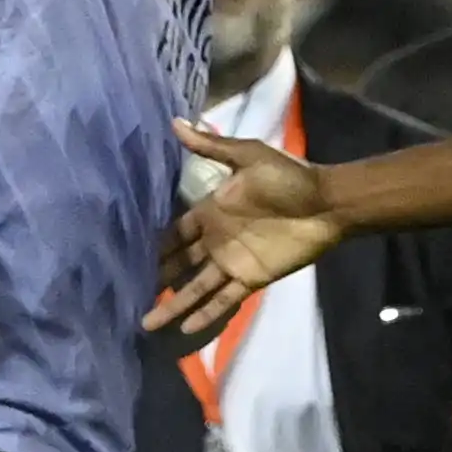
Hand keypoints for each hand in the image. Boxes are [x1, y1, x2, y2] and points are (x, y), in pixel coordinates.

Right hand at [142, 120, 340, 334]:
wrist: (326, 202)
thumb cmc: (289, 177)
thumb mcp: (249, 156)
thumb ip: (212, 147)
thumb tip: (176, 122)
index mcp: (212, 211)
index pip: (175, 233)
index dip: (154, 246)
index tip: (125, 258)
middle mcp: (216, 240)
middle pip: (179, 263)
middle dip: (156, 277)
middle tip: (124, 294)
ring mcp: (232, 261)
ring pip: (195, 288)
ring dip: (172, 305)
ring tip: (144, 323)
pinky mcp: (251, 278)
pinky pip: (224, 299)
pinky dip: (205, 314)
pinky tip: (183, 329)